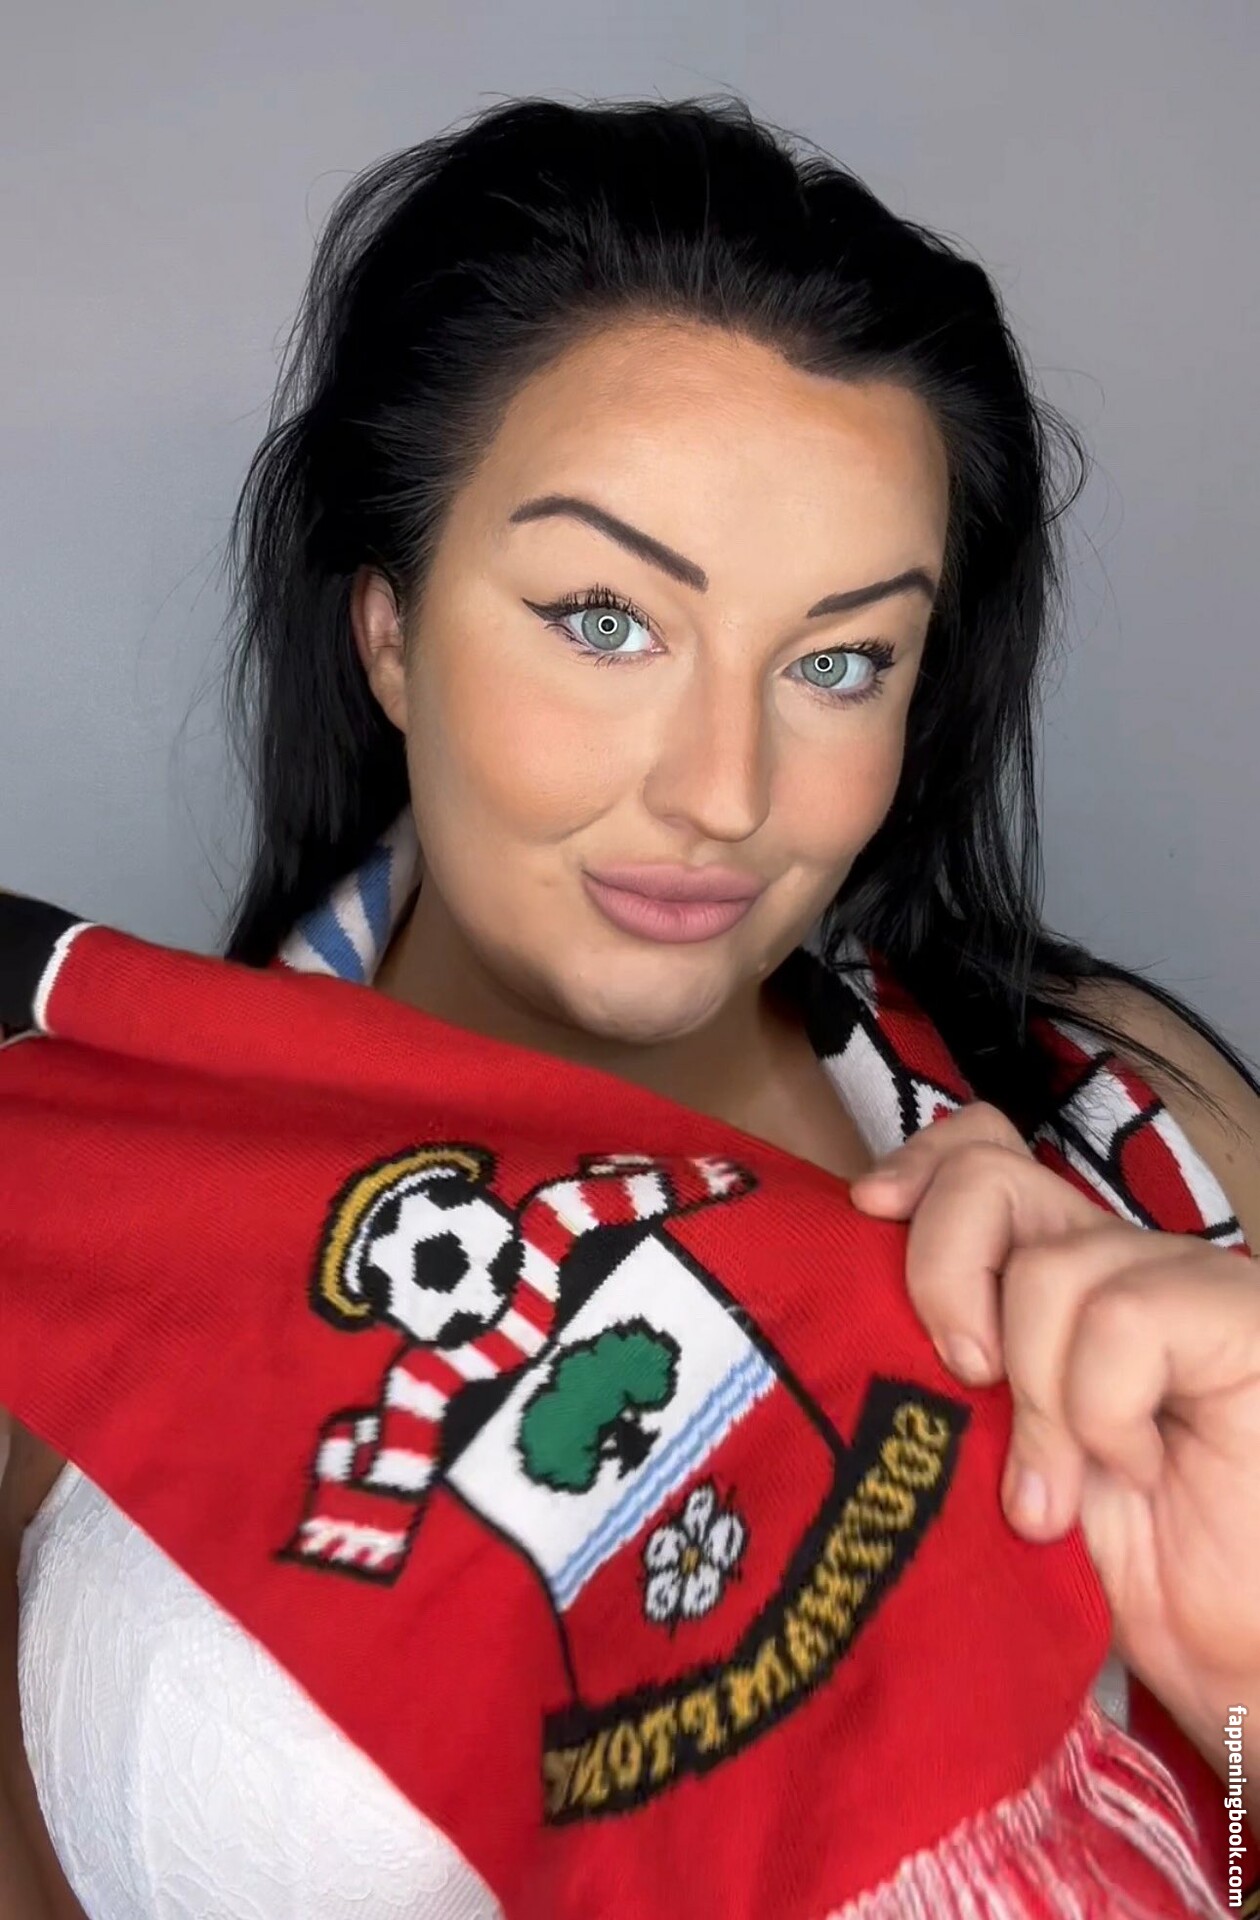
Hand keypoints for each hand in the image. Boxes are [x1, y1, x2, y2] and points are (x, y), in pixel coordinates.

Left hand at [850, 1103, 1259, 1799]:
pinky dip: (1102, 1410)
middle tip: (962, 1382)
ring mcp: (1182, 1279)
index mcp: (1050, 1275)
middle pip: (990, 1177)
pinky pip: (1122, 1318)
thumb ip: (947, 1380)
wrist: (1235, 1651)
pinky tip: (1137, 1468)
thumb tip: (849, 1322)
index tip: (867, 1215)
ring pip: (1050, 1266)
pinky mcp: (1240, 1313)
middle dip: (942, 1275)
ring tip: (1058, 1487)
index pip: (980, 1150)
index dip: (921, 1165)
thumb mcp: (993, 1461)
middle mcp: (1114, 1257)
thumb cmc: (1111, 1566)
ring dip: (1034, 1396)